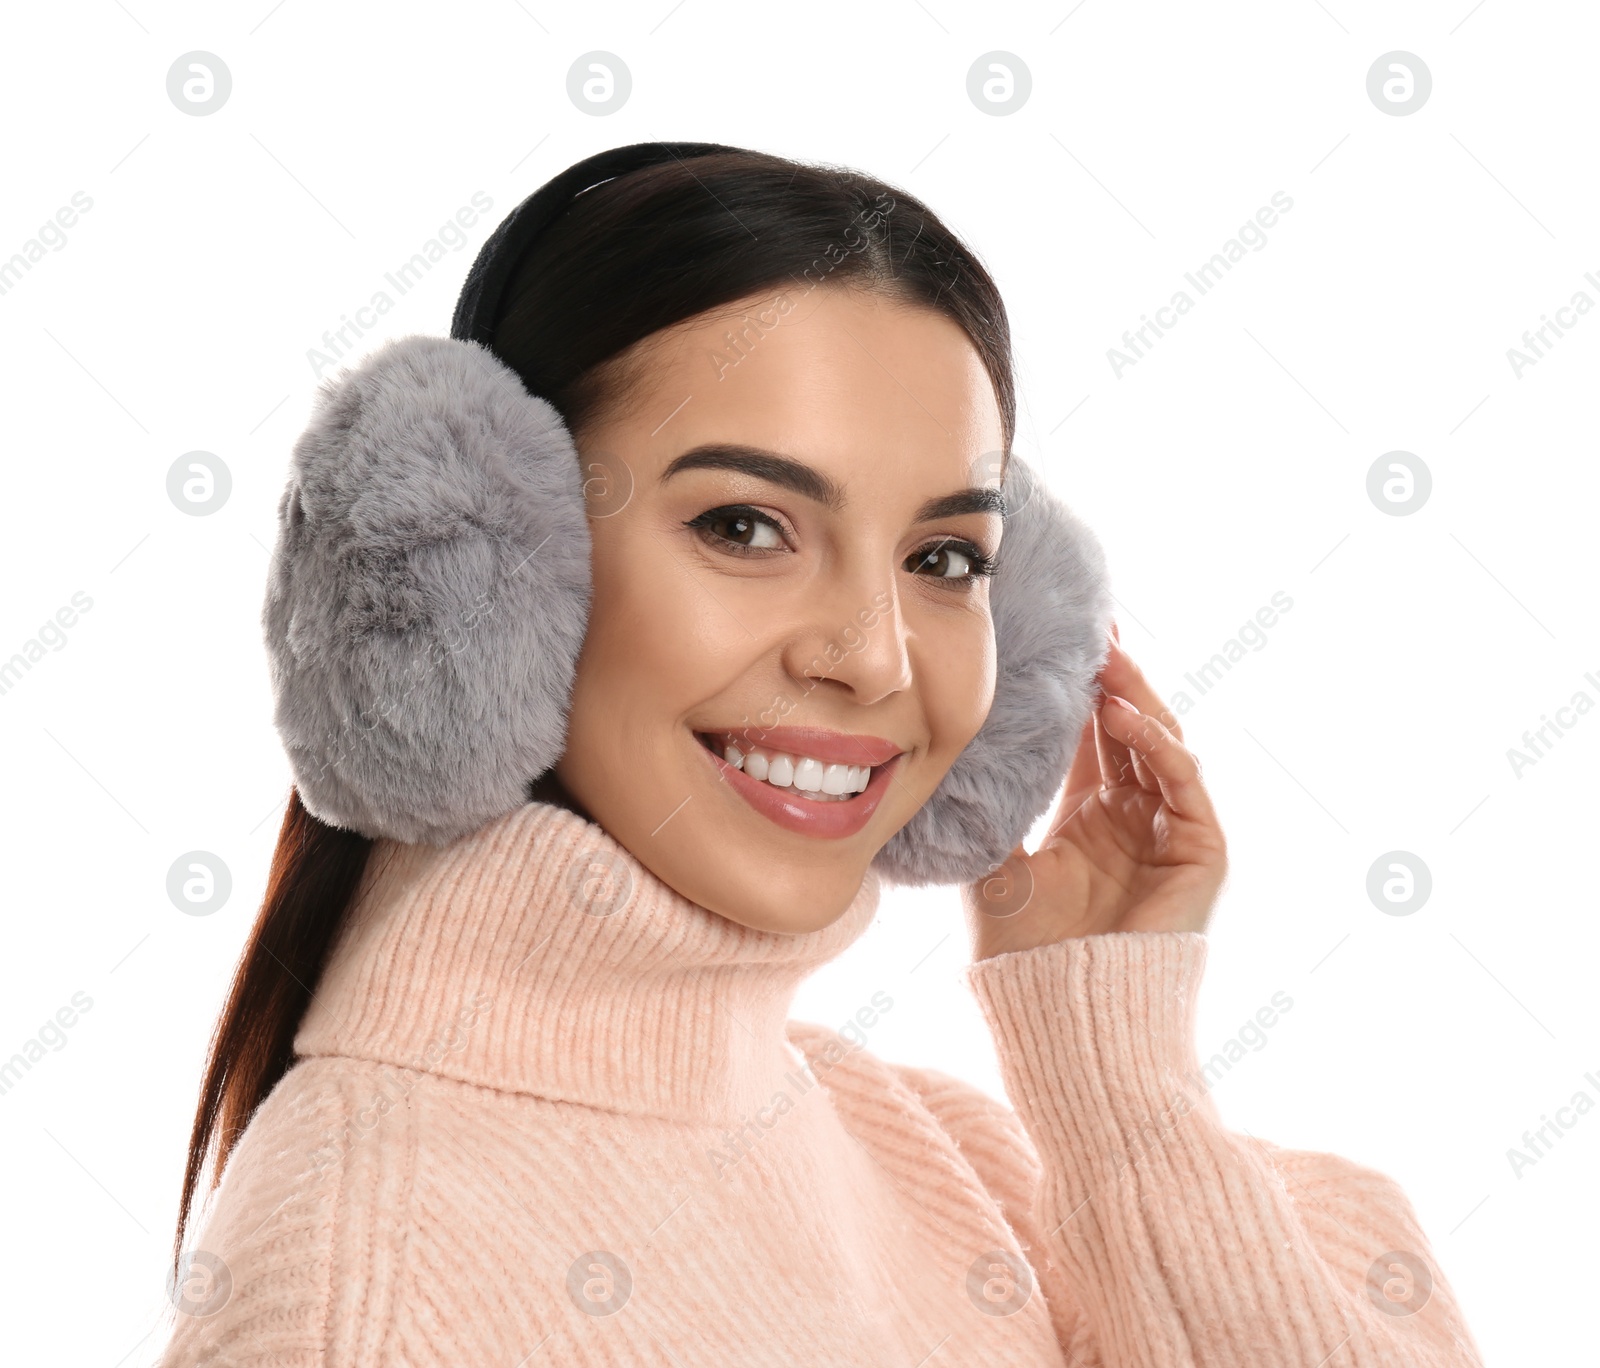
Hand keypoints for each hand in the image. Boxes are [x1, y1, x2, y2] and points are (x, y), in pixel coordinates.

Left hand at [963, 624, 1226, 959]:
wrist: (1062, 1015)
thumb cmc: (1023, 953)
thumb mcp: (995, 862)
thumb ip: (989, 807)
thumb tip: (945, 750)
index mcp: (1089, 816)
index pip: (1090, 734)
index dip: (1078, 687)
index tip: (1059, 637)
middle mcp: (1134, 817)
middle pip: (1130, 726)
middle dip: (1113, 675)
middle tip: (1092, 623)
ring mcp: (1171, 832)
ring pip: (1161, 744)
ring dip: (1135, 698)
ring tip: (1104, 658)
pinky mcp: (1202, 853)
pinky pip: (1186, 784)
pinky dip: (1159, 747)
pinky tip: (1124, 716)